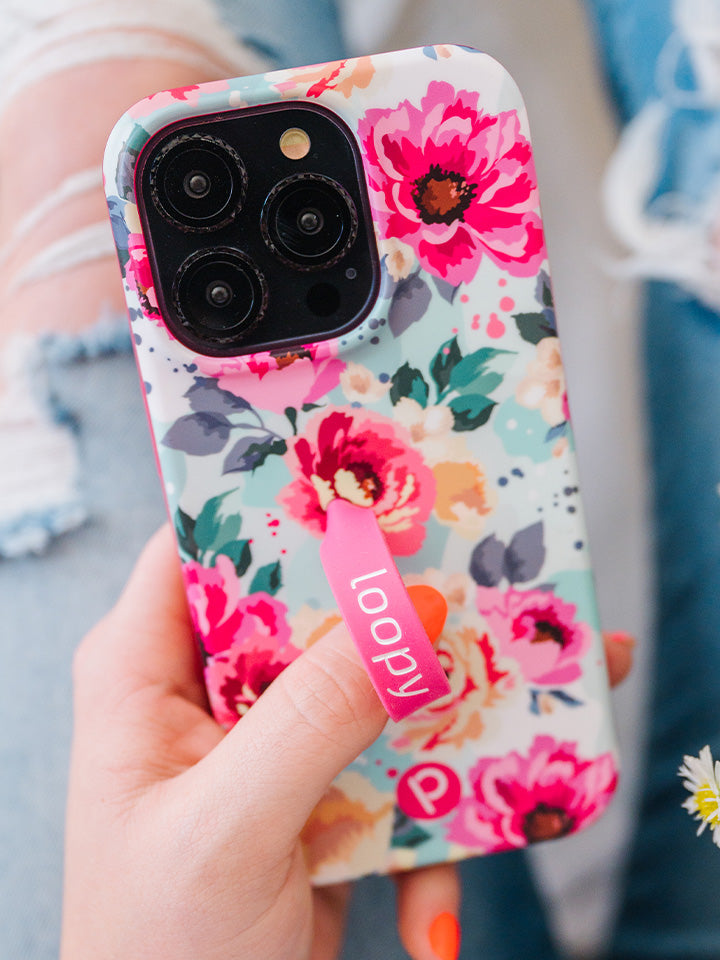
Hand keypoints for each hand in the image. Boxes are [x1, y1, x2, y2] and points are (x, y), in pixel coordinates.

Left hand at [61, 526, 632, 959]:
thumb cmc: (159, 954)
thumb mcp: (230, 826)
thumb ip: (316, 714)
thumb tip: (411, 611)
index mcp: (147, 669)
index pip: (207, 540)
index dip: (284, 499)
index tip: (379, 475)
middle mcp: (209, 687)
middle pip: (311, 602)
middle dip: (395, 601)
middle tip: (485, 575)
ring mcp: (270, 739)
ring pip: (368, 678)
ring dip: (441, 702)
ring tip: (531, 705)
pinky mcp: (319, 790)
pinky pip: (390, 763)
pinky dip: (430, 819)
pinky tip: (435, 906)